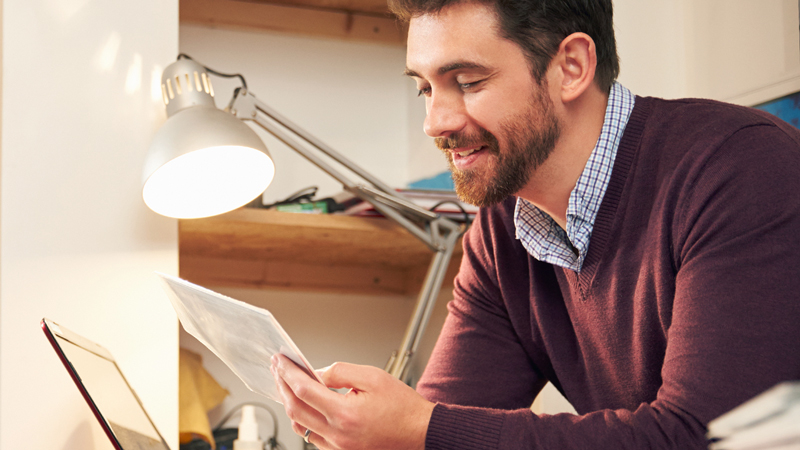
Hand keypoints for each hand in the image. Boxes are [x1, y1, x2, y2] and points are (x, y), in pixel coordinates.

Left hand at [271, 354, 434, 449]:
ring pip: (301, 426)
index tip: (280, 362)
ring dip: (290, 405)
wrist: (421, 432)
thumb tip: (317, 374)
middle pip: (296, 410)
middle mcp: (338, 435)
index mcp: (345, 414)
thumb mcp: (373, 376)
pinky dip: (304, 420)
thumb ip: (341, 372)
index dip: (288, 373)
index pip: (304, 391)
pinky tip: (304, 406)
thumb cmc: (403, 407)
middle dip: (283, 387)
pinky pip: (313, 437)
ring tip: (287, 385)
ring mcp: (339, 447)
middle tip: (278, 370)